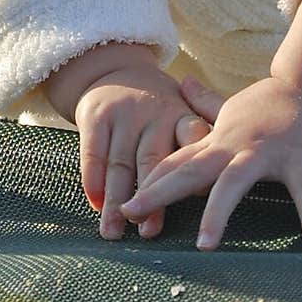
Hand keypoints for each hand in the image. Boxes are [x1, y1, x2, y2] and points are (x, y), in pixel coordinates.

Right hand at [73, 62, 213, 240]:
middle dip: (151, 198)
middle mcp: (154, 113)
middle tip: (148, 232)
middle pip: (152, 161)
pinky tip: (96, 205)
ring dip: (116, 201)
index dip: (195, 170)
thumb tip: (208, 190)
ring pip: (120, 164)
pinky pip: (93, 153)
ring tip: (114, 233)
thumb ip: (200, 148)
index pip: (192, 141)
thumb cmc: (160, 108)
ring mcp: (123, 114)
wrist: (116, 68)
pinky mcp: (96, 116)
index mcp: (182, 116)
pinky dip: (94, 181)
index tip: (199, 197)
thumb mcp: (185, 114)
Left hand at [121, 74, 301, 249]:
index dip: (149, 182)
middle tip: (129, 214)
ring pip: (234, 183)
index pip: (176, 163)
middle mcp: (234, 146)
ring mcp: (265, 152)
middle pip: (190, 172)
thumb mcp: (233, 106)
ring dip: (217, 212)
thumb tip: (184, 83)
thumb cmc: (272, 103)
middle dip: (158, 193)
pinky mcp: (298, 158)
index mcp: (218, 141)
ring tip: (204, 246)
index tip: (125, 205)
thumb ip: (205, 104)